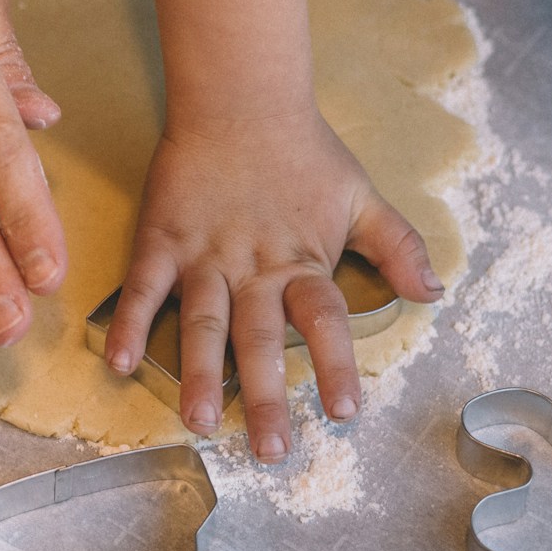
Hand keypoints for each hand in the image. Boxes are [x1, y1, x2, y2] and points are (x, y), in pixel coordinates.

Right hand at [101, 109, 442, 462]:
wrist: (240, 100)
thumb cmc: (303, 152)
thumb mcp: (361, 196)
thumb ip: (397, 246)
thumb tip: (434, 293)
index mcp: (302, 260)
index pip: (323, 320)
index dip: (333, 365)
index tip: (342, 412)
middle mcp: (252, 268)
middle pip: (259, 338)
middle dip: (264, 395)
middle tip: (270, 450)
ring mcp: (203, 257)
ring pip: (201, 324)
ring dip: (199, 375)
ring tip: (199, 423)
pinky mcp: (162, 241)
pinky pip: (143, 288)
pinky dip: (128, 322)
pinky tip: (116, 362)